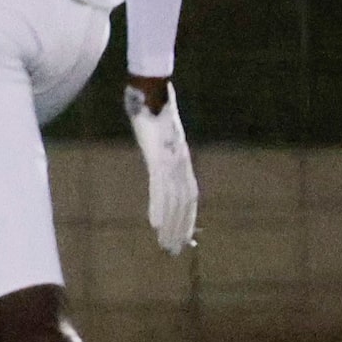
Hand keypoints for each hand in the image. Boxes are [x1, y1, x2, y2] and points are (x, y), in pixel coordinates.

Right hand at [124, 80, 198, 254]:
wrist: (151, 89)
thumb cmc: (151, 107)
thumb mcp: (159, 131)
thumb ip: (159, 144)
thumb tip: (155, 147)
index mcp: (183, 160)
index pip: (190, 197)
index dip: (188, 219)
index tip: (184, 238)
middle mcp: (181, 164)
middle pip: (185, 204)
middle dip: (181, 229)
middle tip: (174, 251)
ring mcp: (171, 161)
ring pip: (175, 201)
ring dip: (171, 225)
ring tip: (164, 245)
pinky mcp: (158, 157)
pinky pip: (160, 187)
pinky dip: (159, 207)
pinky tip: (155, 224)